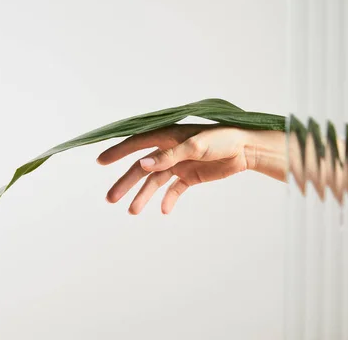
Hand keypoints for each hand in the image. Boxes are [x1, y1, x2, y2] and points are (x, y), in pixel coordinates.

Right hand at [97, 124, 286, 214]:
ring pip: (154, 182)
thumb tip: (142, 165)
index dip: (117, 152)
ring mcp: (178, 164)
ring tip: (132, 211)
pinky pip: (173, 190)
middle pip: (141, 168)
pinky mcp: (189, 176)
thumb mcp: (195, 146)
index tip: (100, 161)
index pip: (136, 144)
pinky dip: (168, 200)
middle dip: (125, 183)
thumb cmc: (223, 139)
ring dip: (143, 196)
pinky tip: (164, 210)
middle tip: (110, 198)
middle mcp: (168, 150)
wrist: (247, 150)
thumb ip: (169, 156)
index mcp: (166, 136)